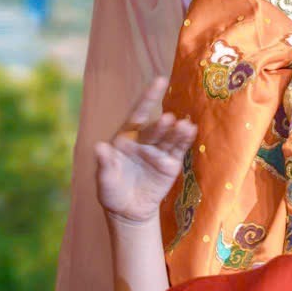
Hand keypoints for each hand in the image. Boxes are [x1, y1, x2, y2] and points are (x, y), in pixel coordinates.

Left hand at [97, 79, 197, 229]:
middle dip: (161, 124)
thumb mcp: (104, 179)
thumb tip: (99, 146)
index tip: (160, 80)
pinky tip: (191, 130)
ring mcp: (158, 151)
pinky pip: (178, 149)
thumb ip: (105, 163)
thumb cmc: (112, 190)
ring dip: (178, 131)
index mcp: (126, 138)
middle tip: (168, 119)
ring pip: (170, 138)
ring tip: (185, 126)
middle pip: (155, 129)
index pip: (137, 114)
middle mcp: (144, 140)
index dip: (148, 98)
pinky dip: (185, 140)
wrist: (128, 210)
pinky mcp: (170, 164)